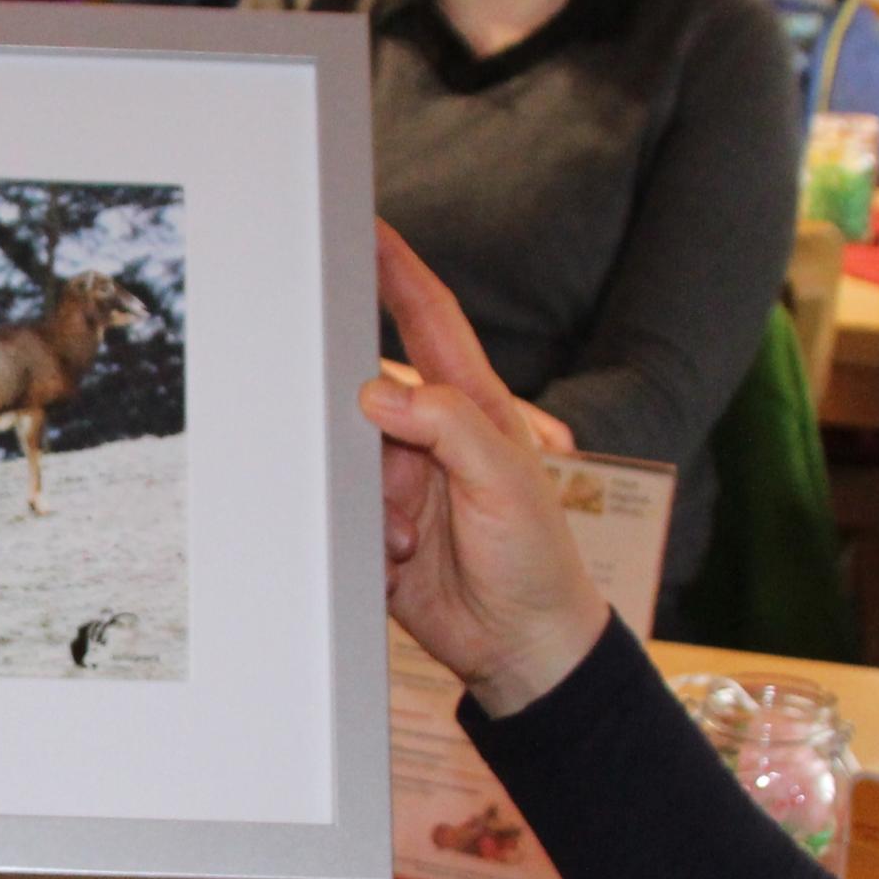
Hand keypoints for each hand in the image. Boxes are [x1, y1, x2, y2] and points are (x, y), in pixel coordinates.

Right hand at [366, 225, 608, 715]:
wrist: (524, 650)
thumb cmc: (538, 561)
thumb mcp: (508, 481)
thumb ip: (449, 426)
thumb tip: (378, 393)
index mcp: (474, 408)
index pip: (429, 321)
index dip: (398, 271)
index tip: (367, 228)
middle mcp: (431, 438)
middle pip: (368, 397)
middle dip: (363, 430)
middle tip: (387, 466)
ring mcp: (401, 485)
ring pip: (348, 462)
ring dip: (371, 501)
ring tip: (411, 536)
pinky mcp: (376, 532)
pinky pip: (340, 517)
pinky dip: (362, 539)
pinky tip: (401, 562)